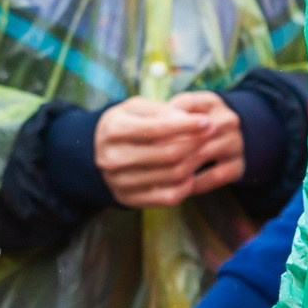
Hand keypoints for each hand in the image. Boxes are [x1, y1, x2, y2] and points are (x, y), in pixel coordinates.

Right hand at [95, 93, 244, 207]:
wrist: (95, 152)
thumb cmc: (124, 125)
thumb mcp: (135, 109)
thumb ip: (162, 111)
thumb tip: (190, 120)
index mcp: (113, 130)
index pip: (157, 129)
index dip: (186, 125)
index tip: (207, 122)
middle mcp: (112, 158)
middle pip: (167, 154)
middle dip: (195, 143)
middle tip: (212, 134)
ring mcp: (119, 182)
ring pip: (171, 176)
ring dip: (195, 163)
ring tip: (204, 151)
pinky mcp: (129, 199)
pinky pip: (167, 197)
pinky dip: (186, 186)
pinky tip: (192, 173)